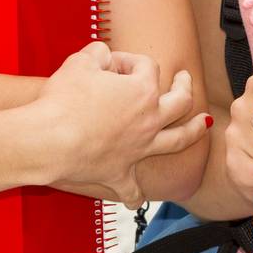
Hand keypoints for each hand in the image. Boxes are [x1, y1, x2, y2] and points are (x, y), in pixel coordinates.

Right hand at [33, 43, 207, 207]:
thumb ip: (96, 53)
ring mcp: (139, 149)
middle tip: (185, 79)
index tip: (109, 63)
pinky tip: (137, 199)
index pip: (146, 66)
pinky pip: (133, 189)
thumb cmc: (63, 100)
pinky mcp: (120, 174)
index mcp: (142, 90)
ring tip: (203, 124)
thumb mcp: (79, 62)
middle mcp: (149, 120)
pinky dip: (135, 195)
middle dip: (185, 87)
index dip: (128, 60)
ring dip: (193, 131)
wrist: (49, 140)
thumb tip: (103, 54)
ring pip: (177, 141)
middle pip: (180, 101)